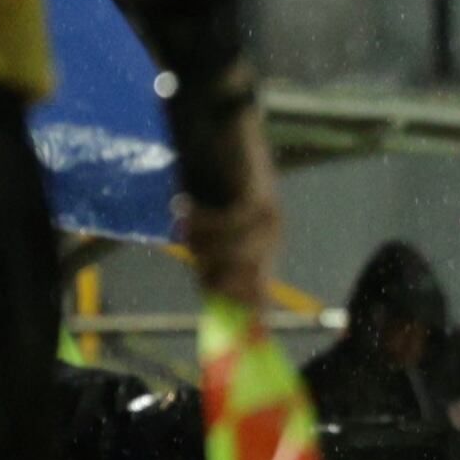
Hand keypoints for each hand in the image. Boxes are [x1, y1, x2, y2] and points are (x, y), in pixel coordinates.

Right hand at [178, 96, 281, 311]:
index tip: (228, 340)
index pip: (255, 296)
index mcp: (263, 246)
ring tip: (187, 215)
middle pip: (240, 284)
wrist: (224, 120)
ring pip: (231, 257)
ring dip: (200, 241)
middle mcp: (272, 237)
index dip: (244, 319)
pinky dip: (202, 221)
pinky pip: (227, 227)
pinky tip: (187, 205)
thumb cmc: (211, 170)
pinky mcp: (259, 200)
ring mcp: (269, 220)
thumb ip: (210, 255)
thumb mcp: (208, 222)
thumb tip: (210, 294)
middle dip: (211, 275)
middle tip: (192, 244)